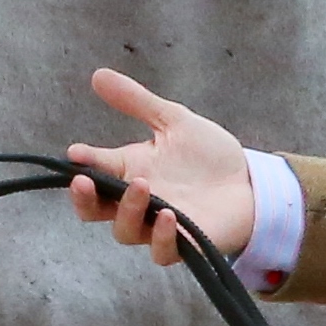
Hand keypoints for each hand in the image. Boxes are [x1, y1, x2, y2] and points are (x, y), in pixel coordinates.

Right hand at [64, 68, 255, 263]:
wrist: (250, 181)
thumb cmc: (208, 155)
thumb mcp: (172, 120)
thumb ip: (137, 102)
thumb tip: (98, 74)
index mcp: (130, 170)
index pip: (94, 170)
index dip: (80, 164)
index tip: (75, 153)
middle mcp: (137, 201)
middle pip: (95, 210)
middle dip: (84, 199)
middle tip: (82, 182)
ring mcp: (157, 225)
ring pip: (125, 231)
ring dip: (127, 211)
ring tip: (141, 185)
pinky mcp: (184, 244)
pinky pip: (162, 251)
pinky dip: (161, 237)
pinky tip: (168, 216)